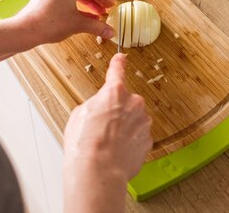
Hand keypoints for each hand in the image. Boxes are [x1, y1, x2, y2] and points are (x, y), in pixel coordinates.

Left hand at [12, 0, 115, 45]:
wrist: (25, 30)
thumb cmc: (48, 23)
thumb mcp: (78, 24)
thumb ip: (97, 26)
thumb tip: (110, 31)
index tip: (111, 5)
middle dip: (96, 0)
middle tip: (105, 9)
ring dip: (86, 3)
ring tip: (95, 15)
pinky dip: (75, 4)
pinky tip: (81, 15)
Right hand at [63, 54, 152, 208]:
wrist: (98, 171)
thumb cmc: (85, 144)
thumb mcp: (80, 114)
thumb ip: (96, 104)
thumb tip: (101, 108)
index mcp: (114, 92)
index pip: (117, 71)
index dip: (118, 64)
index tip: (121, 58)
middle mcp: (134, 103)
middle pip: (125, 101)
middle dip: (116, 111)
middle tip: (100, 127)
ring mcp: (143, 122)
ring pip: (133, 120)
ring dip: (123, 128)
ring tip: (107, 143)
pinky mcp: (148, 140)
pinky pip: (137, 136)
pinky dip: (129, 142)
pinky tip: (116, 152)